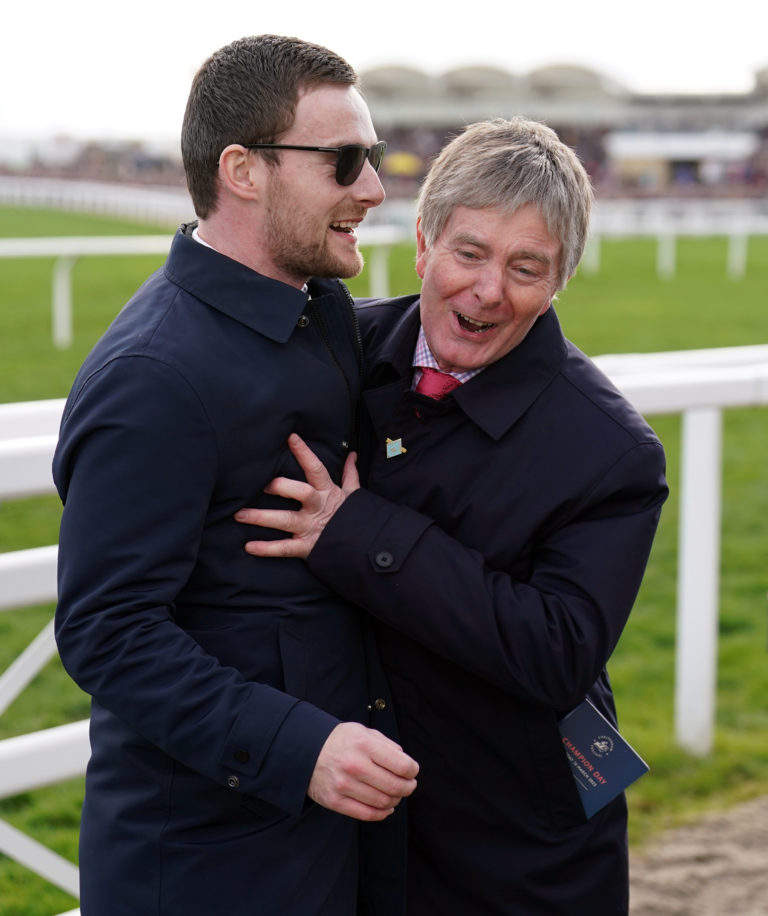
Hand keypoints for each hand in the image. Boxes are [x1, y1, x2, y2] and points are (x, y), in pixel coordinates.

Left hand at [235, 433, 359, 557]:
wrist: (367, 547)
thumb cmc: (355, 518)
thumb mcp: (354, 494)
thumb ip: (350, 474)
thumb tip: (352, 454)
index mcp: (328, 492)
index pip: (316, 469)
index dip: (304, 453)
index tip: (290, 438)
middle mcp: (317, 508)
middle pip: (300, 492)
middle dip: (280, 487)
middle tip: (260, 484)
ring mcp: (311, 528)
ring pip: (285, 520)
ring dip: (261, 517)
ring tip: (239, 515)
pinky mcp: (307, 547)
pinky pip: (285, 548)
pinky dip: (267, 549)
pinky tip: (249, 547)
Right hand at [308, 722, 418, 820]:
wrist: (305, 751)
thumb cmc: (341, 741)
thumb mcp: (363, 732)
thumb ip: (386, 745)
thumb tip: (406, 762)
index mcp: (364, 744)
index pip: (401, 765)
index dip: (413, 770)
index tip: (412, 771)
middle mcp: (354, 765)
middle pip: (394, 786)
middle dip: (408, 787)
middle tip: (409, 785)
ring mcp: (344, 785)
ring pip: (383, 802)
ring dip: (396, 800)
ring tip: (396, 794)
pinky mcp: (335, 801)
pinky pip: (367, 814)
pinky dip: (382, 813)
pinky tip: (387, 807)